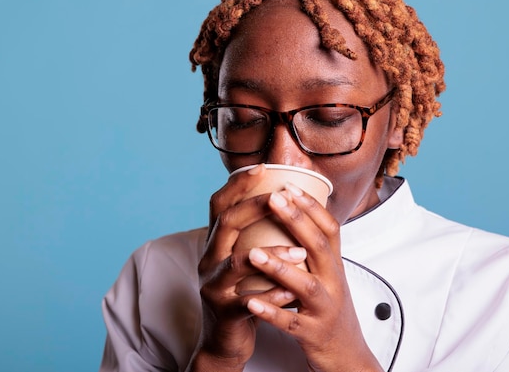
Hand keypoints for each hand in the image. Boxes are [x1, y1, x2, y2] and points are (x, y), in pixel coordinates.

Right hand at [186, 164, 306, 371]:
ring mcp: (213, 286)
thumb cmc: (242, 293)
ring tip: (299, 252)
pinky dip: (271, 294)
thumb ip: (254, 236)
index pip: (219, 205)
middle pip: (226, 224)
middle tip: (281, 198)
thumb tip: (284, 201)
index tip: (261, 168)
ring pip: (235, 263)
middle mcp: (208, 260)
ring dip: (270, 254)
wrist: (223, 339)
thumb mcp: (243, 260)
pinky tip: (290, 290)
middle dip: (253, 207)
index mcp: (215, 244)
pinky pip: (247, 301)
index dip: (237, 185)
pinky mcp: (223, 312)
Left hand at [244, 184, 382, 371]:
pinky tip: (251, 302)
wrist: (348, 355)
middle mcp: (333, 283)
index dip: (311, 206)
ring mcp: (325, 309)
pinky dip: (271, 312)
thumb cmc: (330, 309)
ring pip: (305, 285)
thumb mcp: (328, 275)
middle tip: (273, 199)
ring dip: (279, 267)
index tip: (288, 184)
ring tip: (253, 253)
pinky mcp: (314, 334)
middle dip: (296, 221)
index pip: (329, 229)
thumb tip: (300, 212)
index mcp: (334, 266)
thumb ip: (315, 248)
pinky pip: (291, 323)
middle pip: (319, 247)